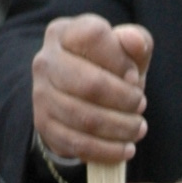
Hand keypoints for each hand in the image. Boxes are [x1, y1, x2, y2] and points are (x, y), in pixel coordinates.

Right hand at [33, 14, 151, 168]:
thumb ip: (137, 41)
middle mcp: (45, 60)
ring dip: (119, 127)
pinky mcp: (43, 124)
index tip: (135, 77)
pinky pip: (76, 143)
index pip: (93, 37)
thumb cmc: (109, 69)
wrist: (78, 97)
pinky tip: (124, 149)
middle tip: (141, 106)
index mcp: (64, 33)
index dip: (121, 60)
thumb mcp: (126, 52)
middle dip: (124, 100)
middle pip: (89, 84)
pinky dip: (105, 150)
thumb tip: (133, 40)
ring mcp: (40, 93)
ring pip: (84, 117)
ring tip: (137, 129)